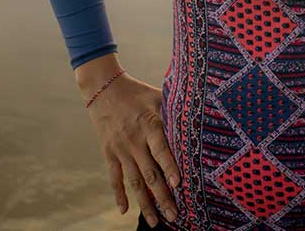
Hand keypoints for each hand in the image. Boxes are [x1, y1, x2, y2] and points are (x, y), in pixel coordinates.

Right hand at [84, 71, 180, 227]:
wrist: (103, 88)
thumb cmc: (138, 92)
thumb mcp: (158, 96)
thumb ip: (175, 111)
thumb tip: (201, 116)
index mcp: (149, 124)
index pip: (160, 149)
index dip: (169, 166)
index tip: (178, 184)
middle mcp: (134, 140)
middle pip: (150, 173)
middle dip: (162, 196)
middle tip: (174, 216)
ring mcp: (121, 148)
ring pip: (134, 181)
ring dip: (144, 203)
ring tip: (154, 222)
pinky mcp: (109, 152)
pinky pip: (115, 177)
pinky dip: (119, 194)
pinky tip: (124, 210)